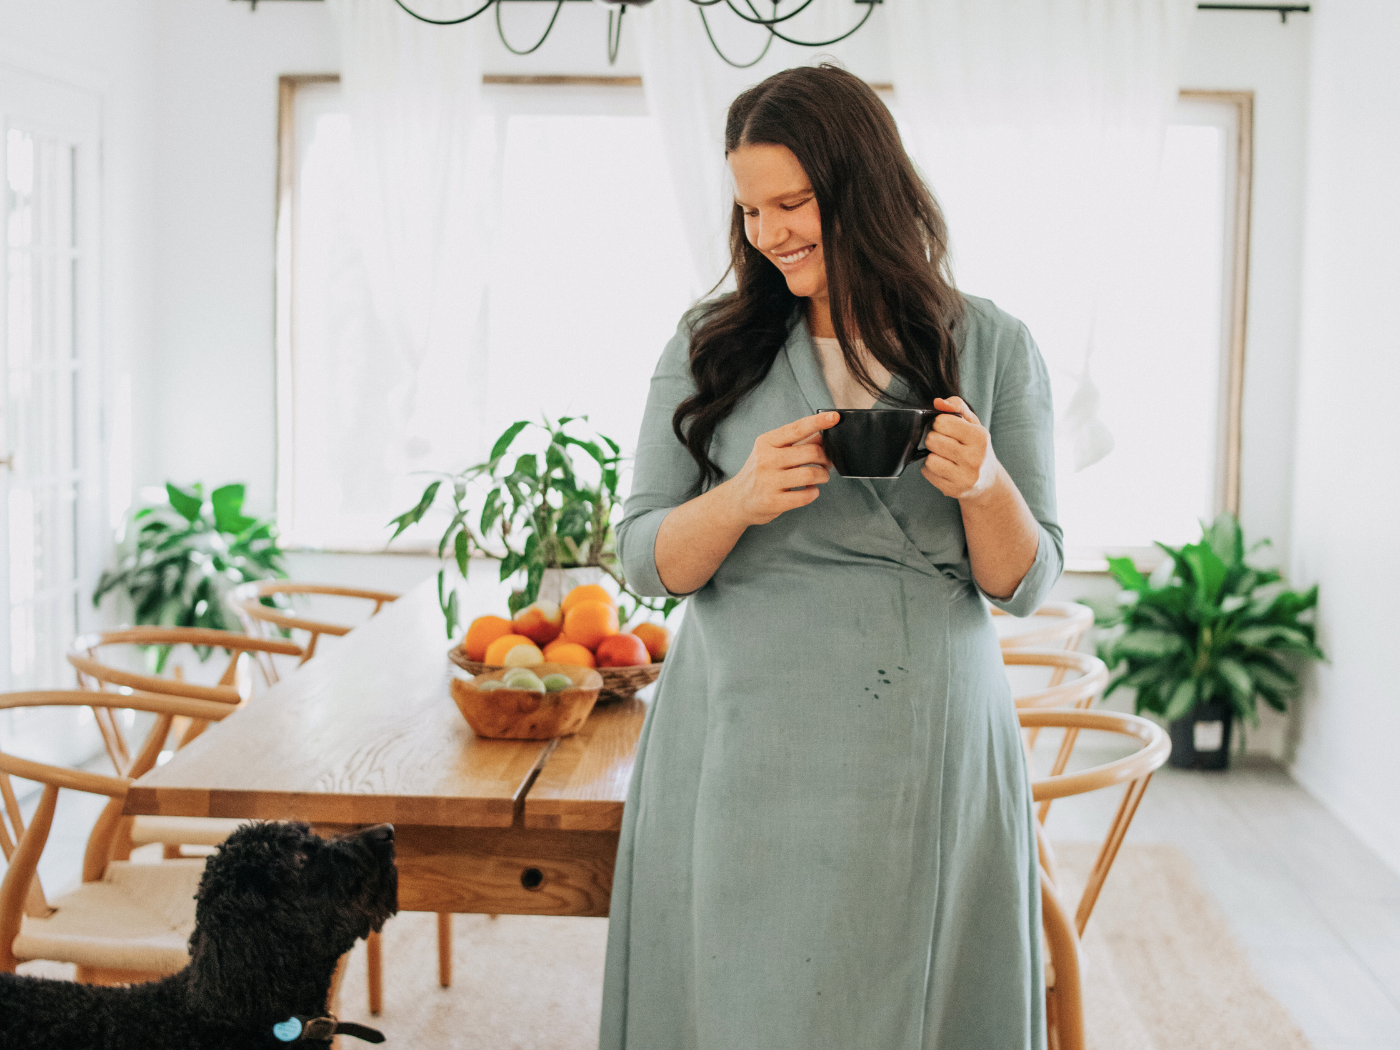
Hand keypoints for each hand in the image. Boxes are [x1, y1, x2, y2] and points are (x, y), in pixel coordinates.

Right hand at [721, 412, 836, 525]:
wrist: (738, 499)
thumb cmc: (761, 472)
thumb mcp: (771, 451)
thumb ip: (797, 442)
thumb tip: (823, 433)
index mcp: (766, 442)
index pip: (797, 428)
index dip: (818, 422)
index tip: (834, 417)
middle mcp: (766, 459)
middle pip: (810, 452)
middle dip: (825, 458)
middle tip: (826, 463)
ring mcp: (768, 481)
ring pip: (810, 474)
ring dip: (822, 476)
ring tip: (821, 477)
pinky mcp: (773, 501)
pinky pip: (805, 496)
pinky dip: (814, 493)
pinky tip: (810, 490)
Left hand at [921, 397, 999, 501]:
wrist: (988, 482)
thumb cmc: (977, 447)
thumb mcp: (973, 423)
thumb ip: (957, 406)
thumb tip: (938, 402)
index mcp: (980, 438)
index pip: (943, 422)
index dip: (939, 423)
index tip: (947, 428)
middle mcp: (975, 458)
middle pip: (933, 440)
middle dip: (934, 439)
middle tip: (944, 443)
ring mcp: (964, 477)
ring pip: (929, 459)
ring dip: (932, 455)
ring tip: (944, 456)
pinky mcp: (953, 490)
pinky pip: (927, 473)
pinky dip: (931, 469)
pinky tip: (944, 468)